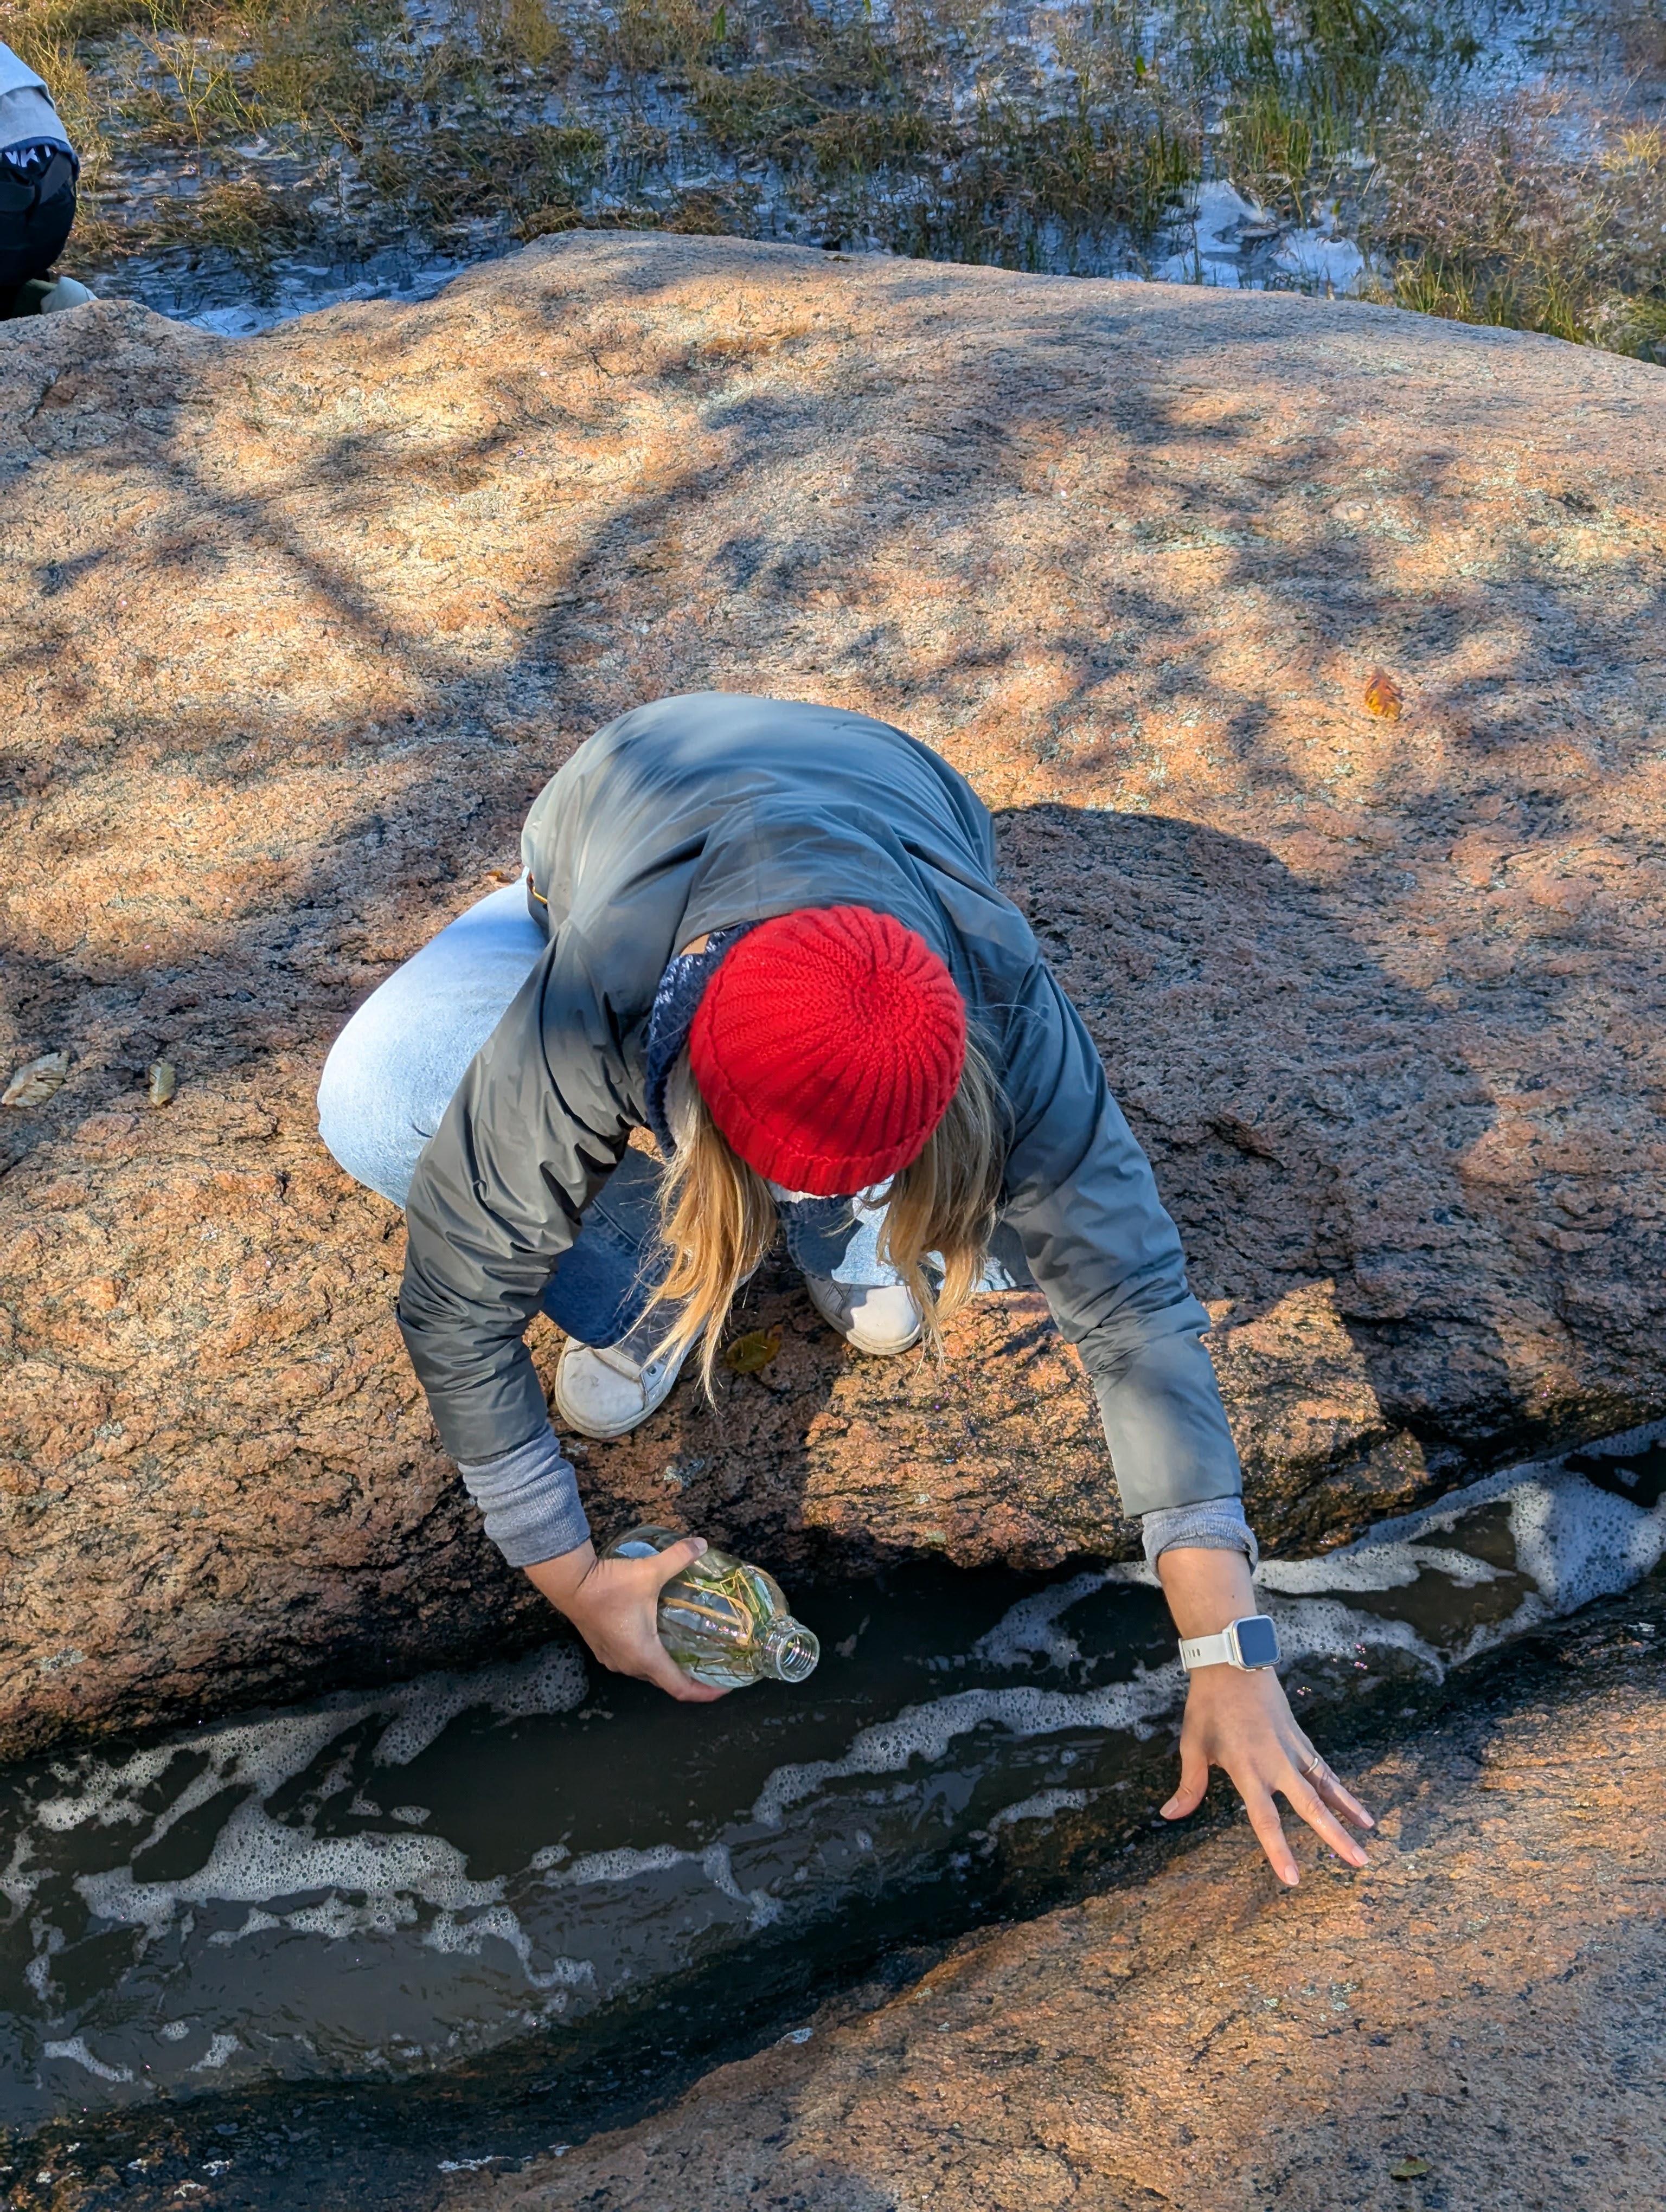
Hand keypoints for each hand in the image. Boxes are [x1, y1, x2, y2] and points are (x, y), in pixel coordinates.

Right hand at [525, 1537, 729, 1703]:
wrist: (570, 1584)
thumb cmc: (610, 1585)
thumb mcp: (649, 1571)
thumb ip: (678, 1558)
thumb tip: (701, 1544)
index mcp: (645, 1655)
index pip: (679, 1688)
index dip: (704, 1692)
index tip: (723, 1688)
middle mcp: (629, 1665)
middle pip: (665, 1681)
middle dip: (690, 1679)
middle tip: (712, 1666)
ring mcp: (614, 1660)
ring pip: (647, 1672)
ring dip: (667, 1667)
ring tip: (688, 1653)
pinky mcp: (604, 1650)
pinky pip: (633, 1663)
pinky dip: (650, 1658)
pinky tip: (659, 1639)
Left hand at [1157, 1544, 1372, 1885]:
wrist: (1232, 1662)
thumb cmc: (1208, 1705)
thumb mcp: (1192, 1744)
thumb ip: (1189, 1784)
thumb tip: (1169, 1816)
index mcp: (1247, 1768)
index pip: (1265, 1819)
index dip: (1279, 1850)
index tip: (1293, 1880)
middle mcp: (1276, 1763)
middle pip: (1311, 1807)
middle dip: (1336, 1836)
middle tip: (1360, 1863)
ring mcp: (1292, 1749)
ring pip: (1326, 1786)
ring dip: (1348, 1810)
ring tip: (1369, 1834)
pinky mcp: (1300, 1738)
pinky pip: (1323, 1768)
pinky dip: (1340, 1787)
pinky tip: (1354, 1804)